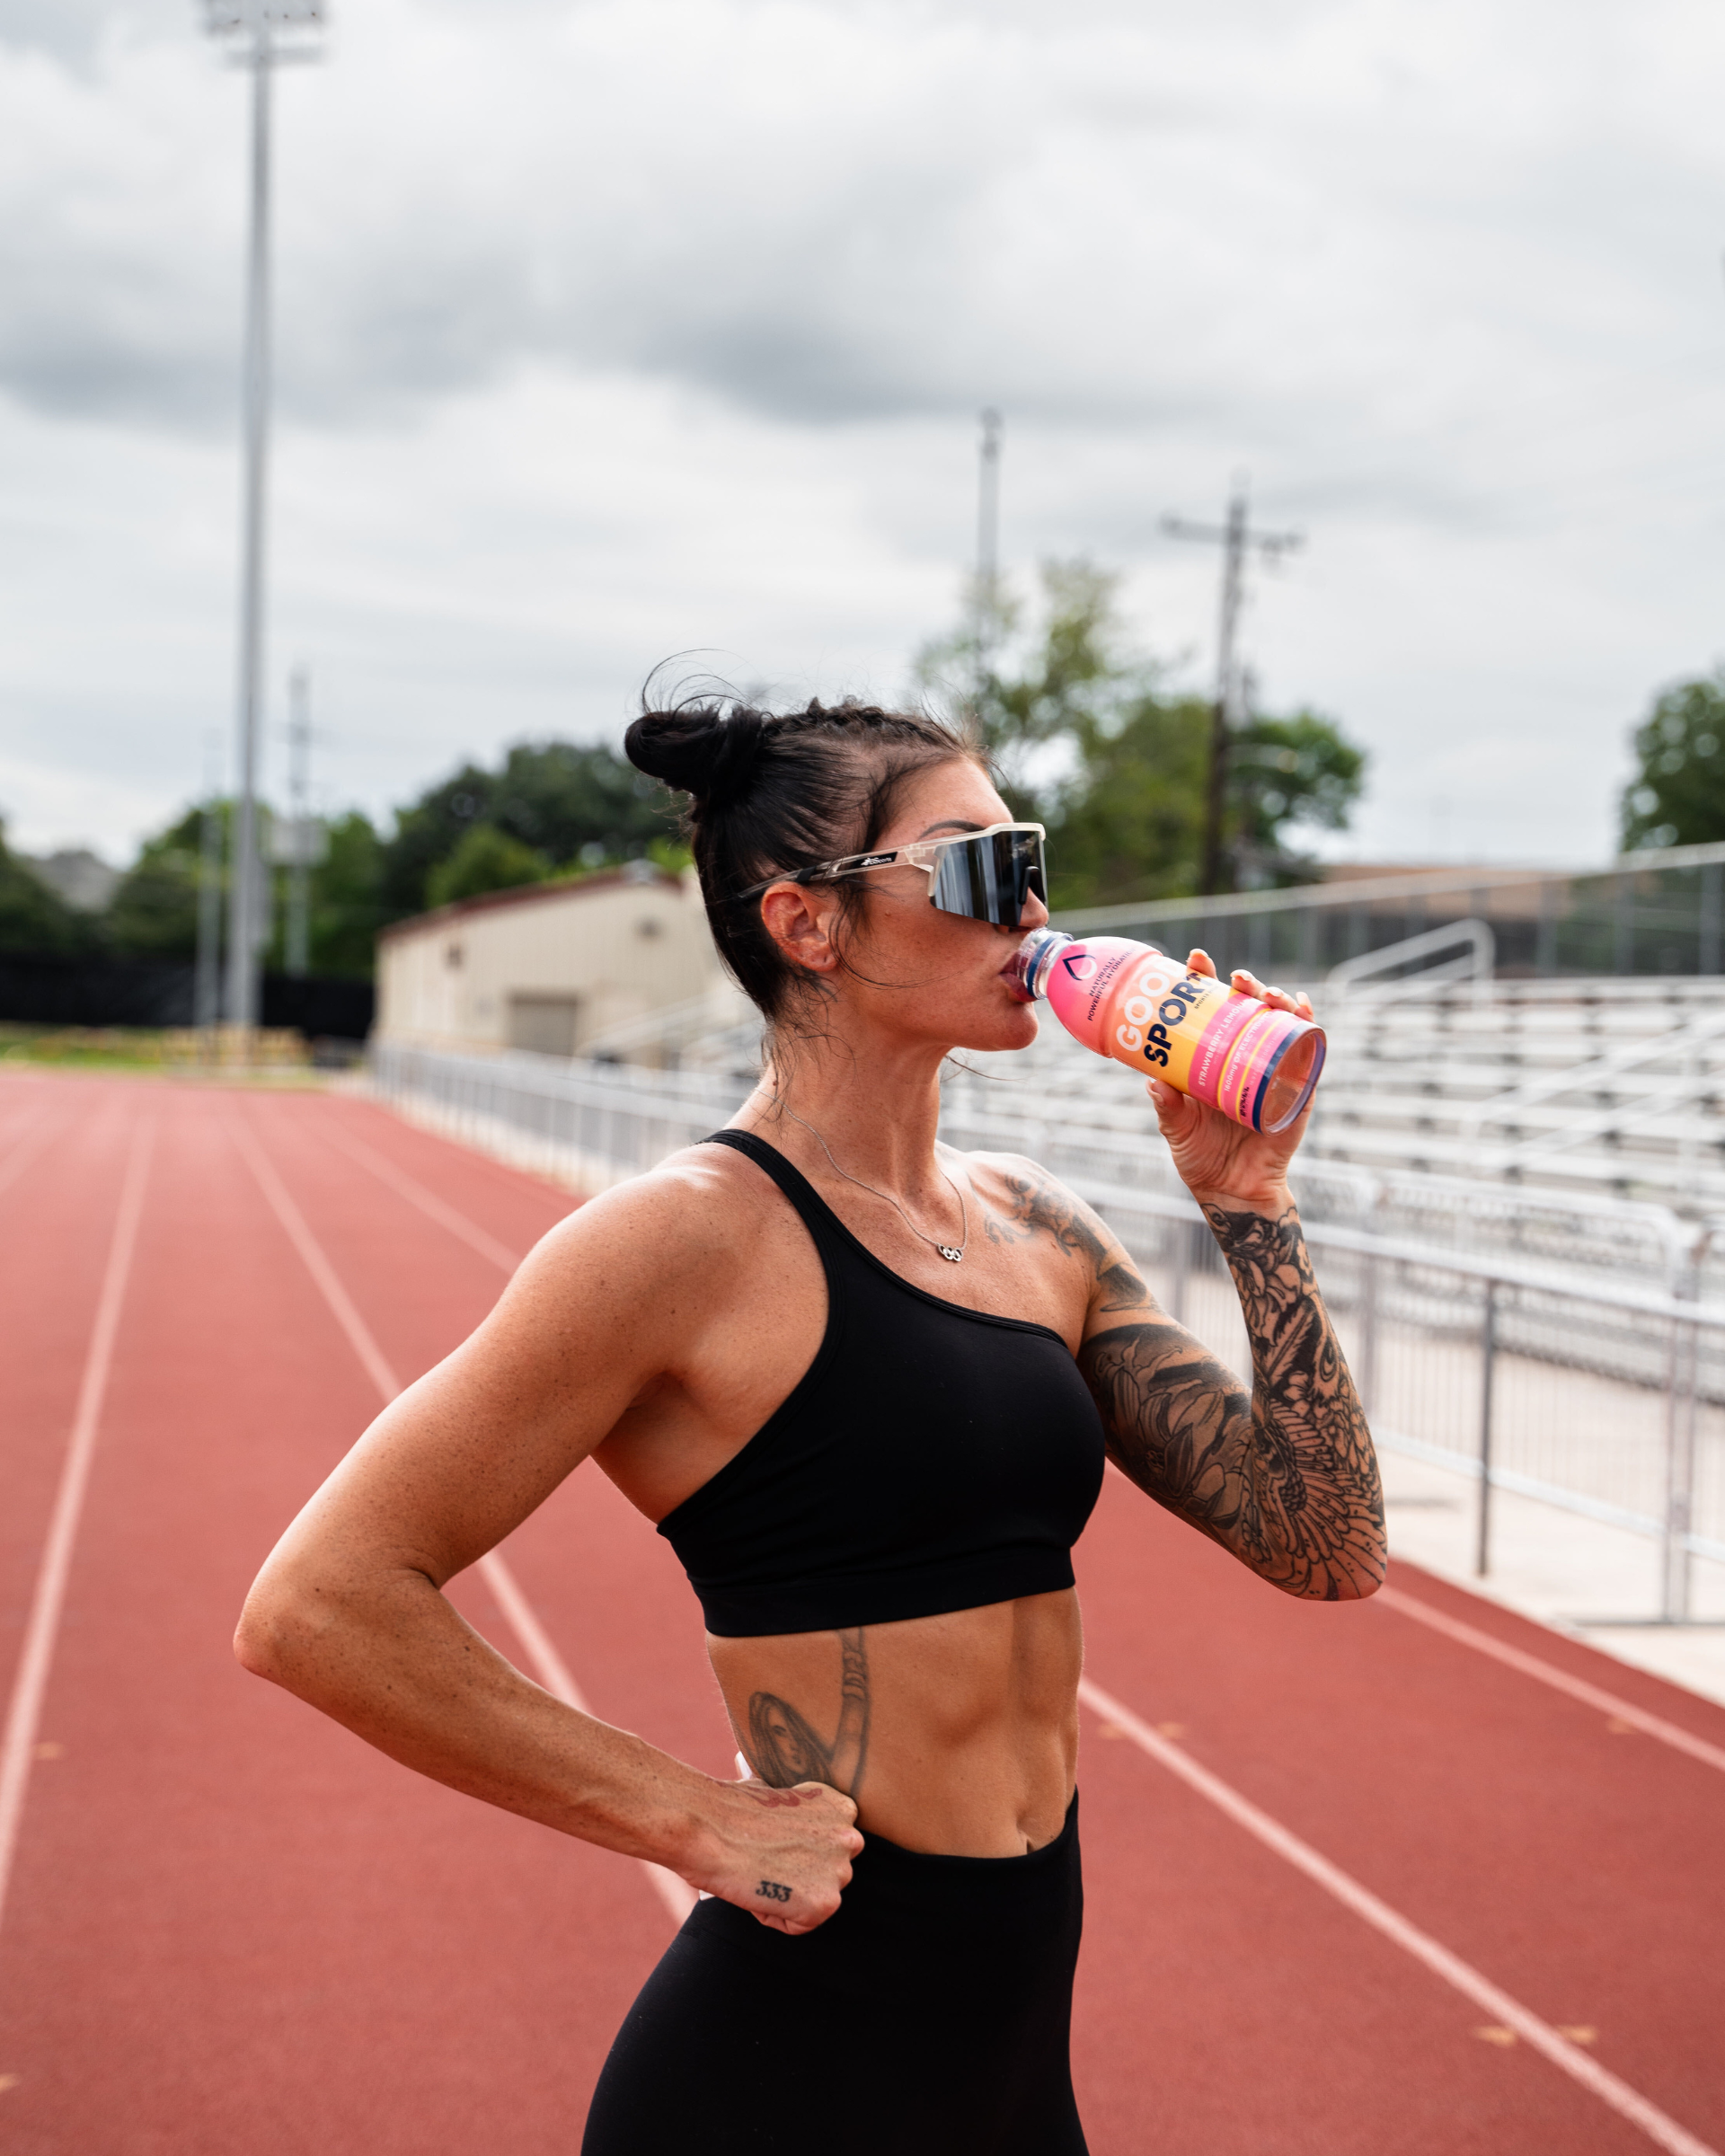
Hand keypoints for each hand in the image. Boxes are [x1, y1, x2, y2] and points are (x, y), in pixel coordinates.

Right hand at [687, 1775, 863, 1934]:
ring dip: (786, 1895)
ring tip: (759, 1872)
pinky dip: (774, 1916)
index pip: (829, 1847)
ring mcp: (839, 1871)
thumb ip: (802, 1815)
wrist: (707, 1826)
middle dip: (798, 1875)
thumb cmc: (730, 1809)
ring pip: (813, 1900)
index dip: (797, 1850)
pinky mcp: (823, 1903)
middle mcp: (849, 1838)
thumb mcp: (779, 1795)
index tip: (773, 1842)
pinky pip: (797, 1924)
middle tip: (764, 1860)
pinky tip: (757, 1889)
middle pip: (827, 1875)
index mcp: (841, 1809)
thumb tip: (795, 1830)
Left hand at [1146, 950, 1313, 1214]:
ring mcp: (1271, 1068)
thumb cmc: (1200, 1156)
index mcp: (1210, 1057)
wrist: (1233, 1190)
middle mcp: (1242, 1055)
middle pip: (1246, 1007)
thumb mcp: (1176, 1130)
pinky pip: (1306, 1052)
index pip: (1207, 1009)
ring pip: (1278, 1022)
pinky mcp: (1295, 1089)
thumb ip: (1167, 1107)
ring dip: (1277, 1000)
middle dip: (1245, 984)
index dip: (1204, 981)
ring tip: (1268, 992)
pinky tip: (1302, 1008)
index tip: (1196, 960)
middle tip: (1235, 976)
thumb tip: (1153, 1081)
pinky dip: (1307, 1027)